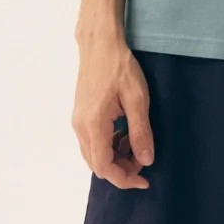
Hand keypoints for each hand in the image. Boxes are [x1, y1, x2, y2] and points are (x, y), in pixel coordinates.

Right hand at [73, 35, 154, 189]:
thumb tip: (146, 160)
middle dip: (122, 169)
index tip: (144, 179)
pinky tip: (123, 133)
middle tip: (143, 157)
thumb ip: (140, 132)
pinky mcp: (80, 116)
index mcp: (93, 125)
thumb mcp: (137, 99)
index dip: (125, 178)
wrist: (99, 44)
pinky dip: (109, 147)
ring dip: (115, 158)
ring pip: (94, 155)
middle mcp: (80, 127)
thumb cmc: (119, 67)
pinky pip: (92, 143)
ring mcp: (78, 122)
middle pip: (98, 165)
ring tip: (135, 143)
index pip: (105, 167)